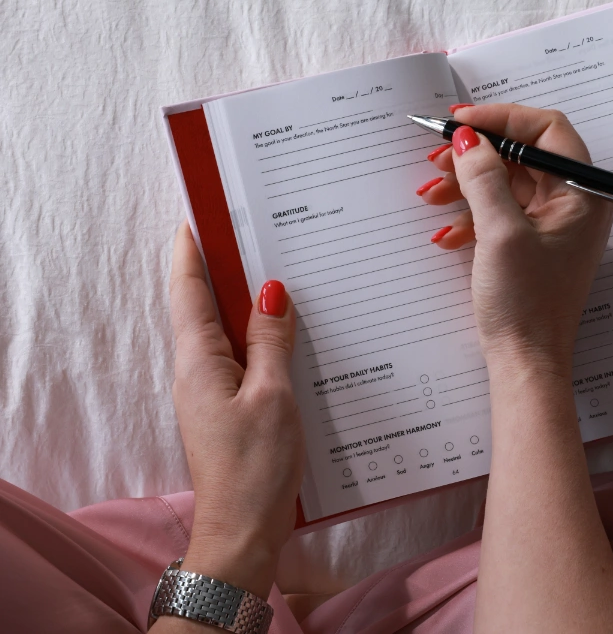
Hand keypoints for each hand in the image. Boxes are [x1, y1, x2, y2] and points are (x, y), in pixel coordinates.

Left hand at [168, 222, 303, 598]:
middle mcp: (198, 370)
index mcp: (199, 360)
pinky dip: (261, 335)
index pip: (189, 291)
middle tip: (253, 231)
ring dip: (246, 301)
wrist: (243, 532)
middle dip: (223, 268)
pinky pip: (243, 357)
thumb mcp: (273, 395)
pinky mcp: (232, 408)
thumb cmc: (256, 466)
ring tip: (278, 268)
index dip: (191, 251)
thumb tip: (271, 291)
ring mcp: (213, 390)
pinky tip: (290, 330)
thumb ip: (272, 340)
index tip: (198, 214)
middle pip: (206, 306)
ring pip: (227, 331)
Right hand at [418, 104, 612, 380]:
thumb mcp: (500, 233)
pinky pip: (500, 212)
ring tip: (431, 195)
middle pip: (523, 156)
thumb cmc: (526, 304)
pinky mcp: (531, 245)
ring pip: (506, 183)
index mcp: (583, 194)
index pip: (548, 131)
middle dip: (477, 155)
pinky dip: (470, 215)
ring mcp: (552, 225)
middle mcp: (573, 204)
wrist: (525, 363)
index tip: (463, 122)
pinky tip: (446, 233)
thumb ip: (484, 178)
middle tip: (438, 158)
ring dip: (466, 184)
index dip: (505, 119)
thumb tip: (468, 137)